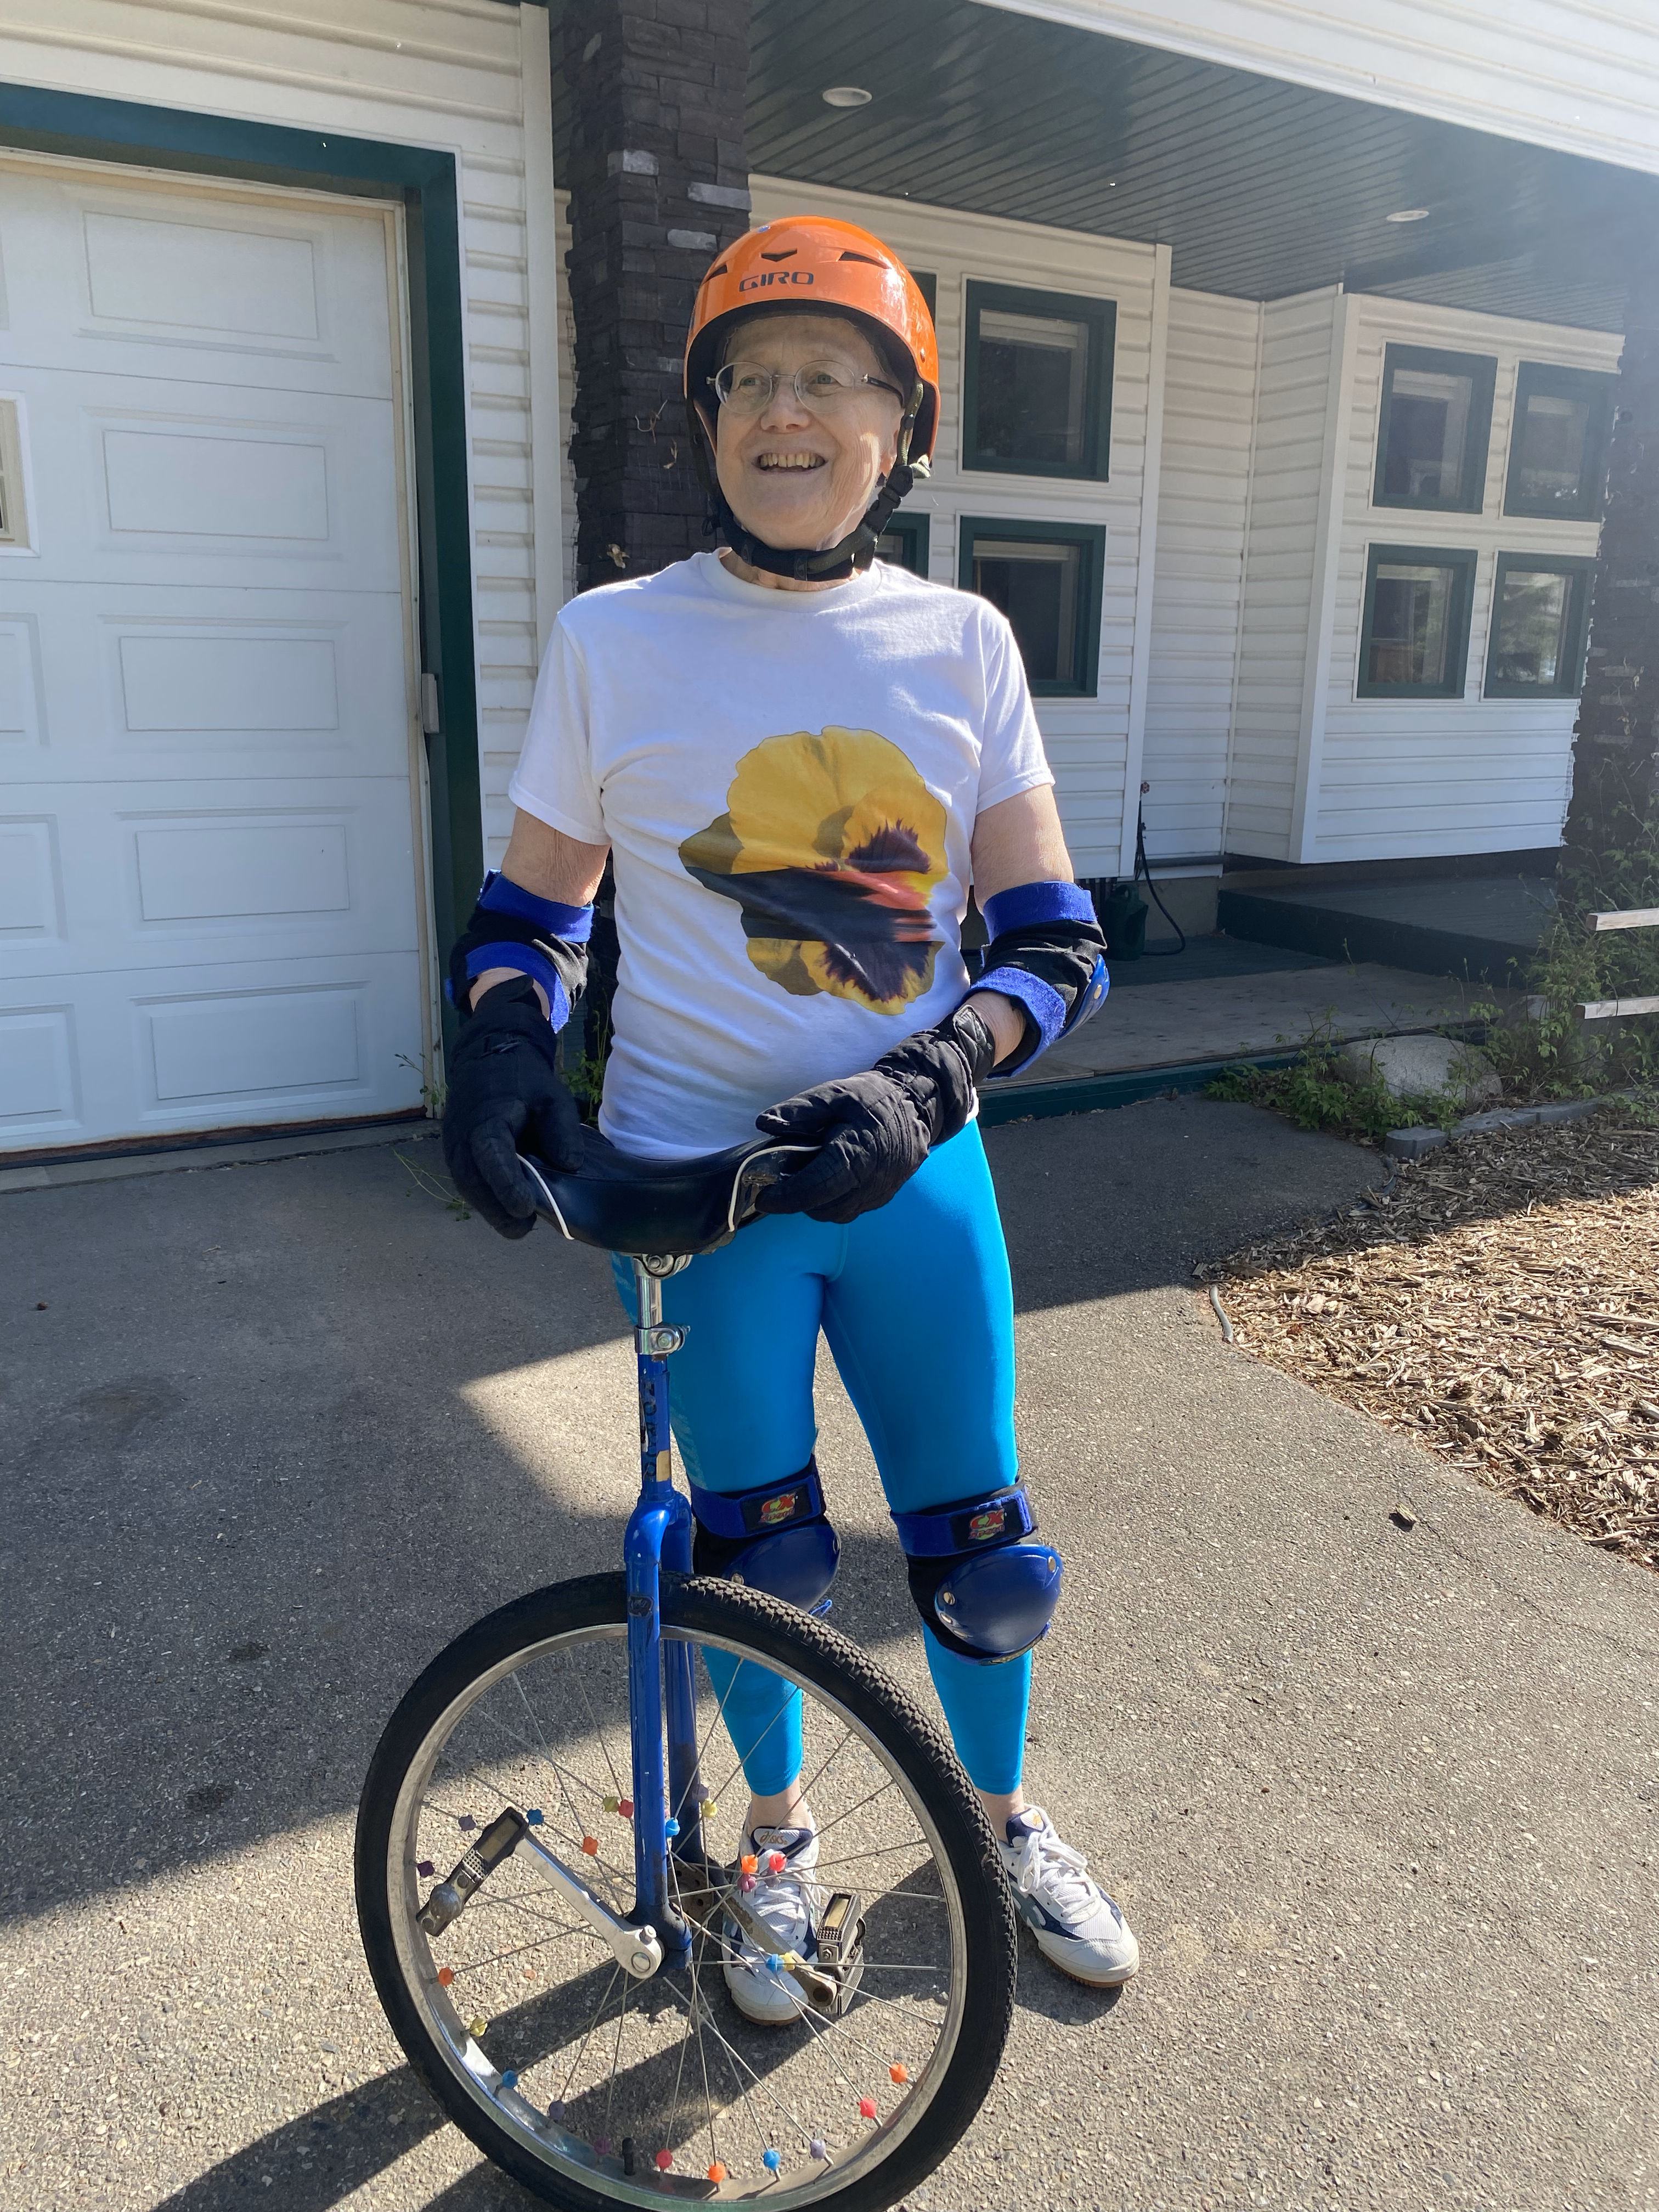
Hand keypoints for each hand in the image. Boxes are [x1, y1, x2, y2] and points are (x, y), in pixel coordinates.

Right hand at [442, 977, 582, 1237]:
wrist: (489, 1055)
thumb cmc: (524, 1078)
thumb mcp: (552, 1095)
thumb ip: (561, 1129)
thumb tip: (569, 1166)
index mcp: (486, 1118)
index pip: (492, 1156)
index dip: (507, 1185)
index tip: (526, 1209)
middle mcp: (462, 1135)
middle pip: (472, 1180)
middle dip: (495, 1209)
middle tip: (522, 1231)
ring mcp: (453, 1144)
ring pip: (466, 1184)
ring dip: (488, 1208)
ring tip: (517, 1227)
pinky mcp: (455, 1150)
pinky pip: (466, 1178)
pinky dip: (483, 1196)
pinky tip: (505, 1209)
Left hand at [754, 1067, 930, 1224]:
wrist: (915, 1105)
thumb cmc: (872, 1097)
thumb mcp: (834, 1093)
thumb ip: (799, 1110)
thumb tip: (764, 1124)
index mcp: (856, 1152)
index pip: (815, 1188)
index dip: (785, 1197)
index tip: (762, 1197)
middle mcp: (871, 1179)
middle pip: (824, 1208)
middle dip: (797, 1202)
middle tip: (779, 1185)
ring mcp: (881, 1191)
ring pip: (838, 1214)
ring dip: (815, 1205)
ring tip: (802, 1182)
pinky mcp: (884, 1196)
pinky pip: (853, 1210)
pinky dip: (833, 1203)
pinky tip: (826, 1184)